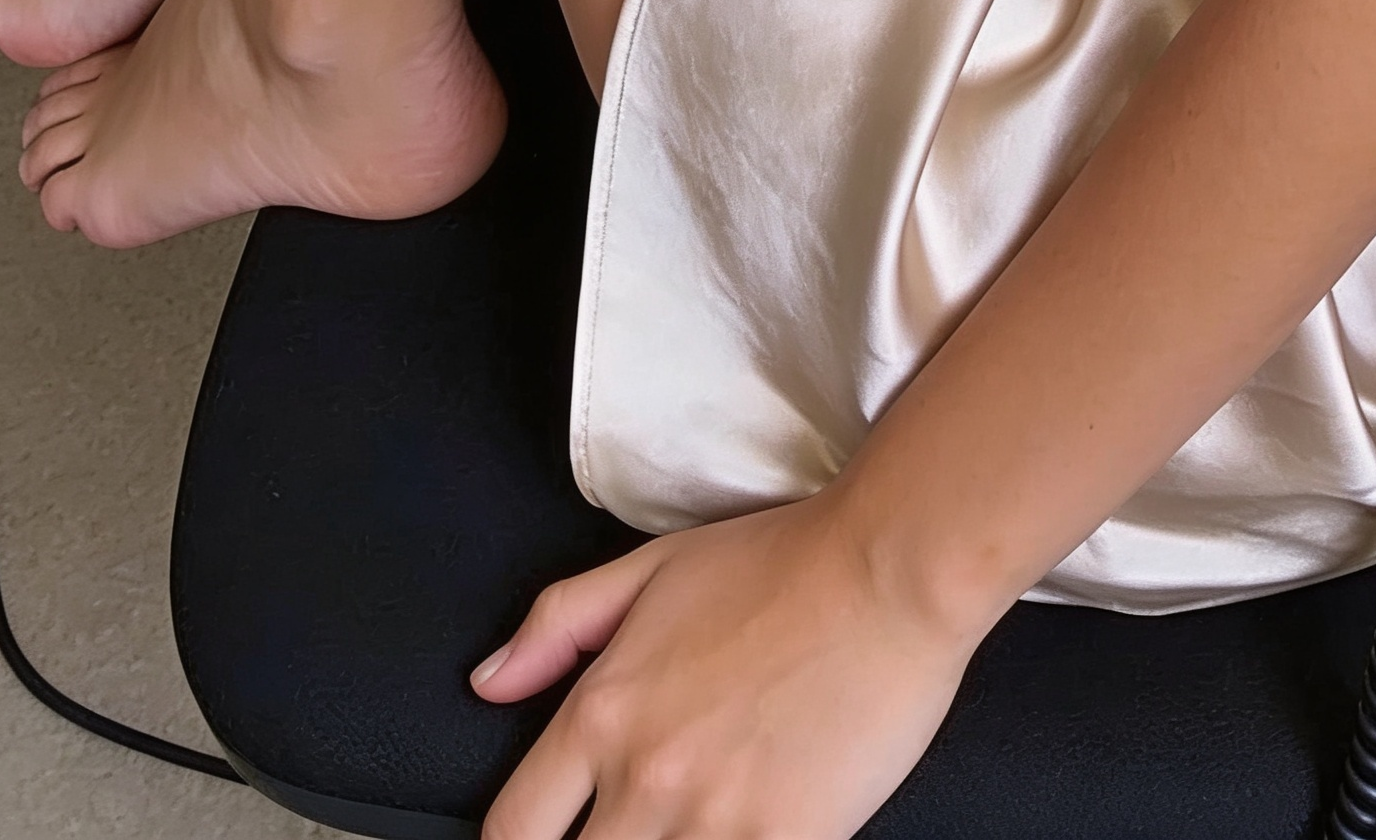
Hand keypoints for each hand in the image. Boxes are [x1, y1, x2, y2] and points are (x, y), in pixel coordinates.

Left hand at [474, 492, 981, 839]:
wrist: (886, 571)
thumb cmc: (778, 563)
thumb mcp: (650, 569)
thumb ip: (557, 626)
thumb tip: (489, 683)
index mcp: (602, 714)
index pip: (513, 831)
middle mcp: (643, 778)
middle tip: (626, 834)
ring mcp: (712, 821)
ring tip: (684, 833)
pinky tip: (738, 838)